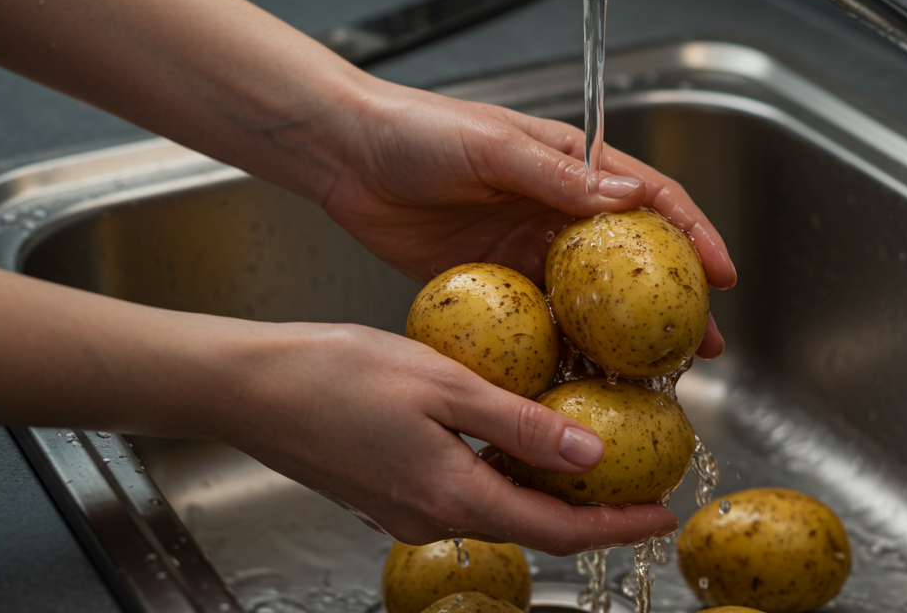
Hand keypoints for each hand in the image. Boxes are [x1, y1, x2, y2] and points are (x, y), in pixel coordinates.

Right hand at [211, 321, 677, 553]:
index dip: (616, 527)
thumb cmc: (334, 375)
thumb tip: (591, 452)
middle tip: (635, 483)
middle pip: (531, 526)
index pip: (557, 530)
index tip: (660, 515)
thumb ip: (519, 423)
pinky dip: (499, 472)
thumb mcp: (443, 385)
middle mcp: (430, 517)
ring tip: (586, 452)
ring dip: (544, 488)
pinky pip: (460, 489)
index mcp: (453, 497)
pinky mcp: (383, 491)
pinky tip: (510, 434)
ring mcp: (403, 509)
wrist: (246, 388)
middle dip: (589, 511)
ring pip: (495, 506)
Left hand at [320, 77, 737, 356]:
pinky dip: (563, 350)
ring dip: (622, 338)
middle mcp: (556, 210)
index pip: (649, 200)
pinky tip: (581, 380)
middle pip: (630, 263)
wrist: (346, 155)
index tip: (723, 275)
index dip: (693, 235)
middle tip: (702, 345)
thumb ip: (557, 175)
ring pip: (590, 302)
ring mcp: (525, 251)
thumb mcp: (491, 146)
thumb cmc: (416, 131)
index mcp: (569, 166)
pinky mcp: (491, 285)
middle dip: (671, 303)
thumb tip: (626, 199)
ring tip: (654, 377)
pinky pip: (538, 324)